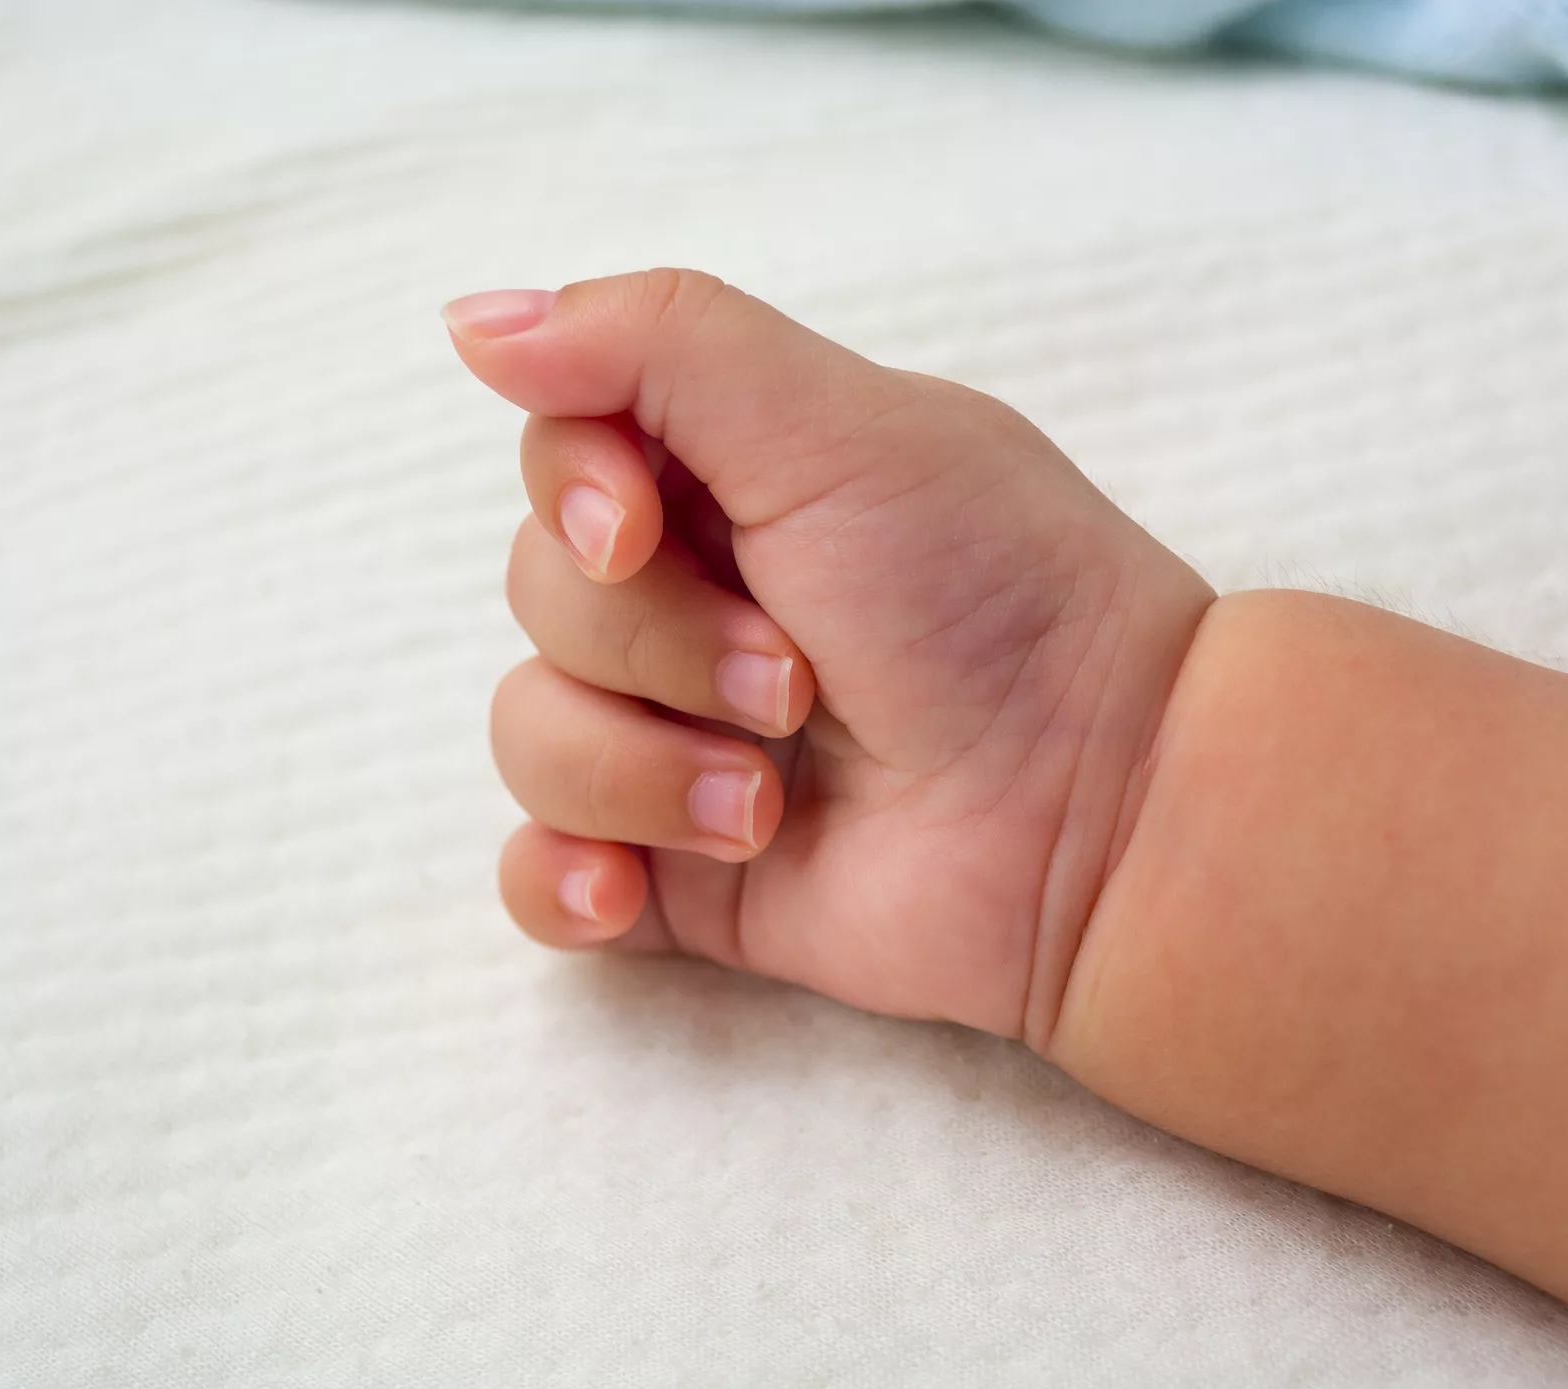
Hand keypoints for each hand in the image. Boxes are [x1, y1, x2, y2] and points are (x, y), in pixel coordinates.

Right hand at [451, 270, 1211, 1045]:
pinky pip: (538, 873)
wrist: (1098, 813)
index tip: (645, 530)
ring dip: (641, 772)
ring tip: (769, 805)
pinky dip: (565, 879)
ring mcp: (681, 742)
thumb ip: (654, 344)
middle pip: (539, 596)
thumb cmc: (994, 597)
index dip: (575, 495)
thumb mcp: (839, 422)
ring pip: (530, 734)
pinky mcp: (681, 874)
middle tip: (799, 682)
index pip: (559, 456)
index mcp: (733, 479)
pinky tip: (633, 890)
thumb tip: (469, 320)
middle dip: (657, 647)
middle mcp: (696, 601)